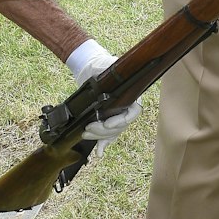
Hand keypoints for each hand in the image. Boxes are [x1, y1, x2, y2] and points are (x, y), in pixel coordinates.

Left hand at [63, 37, 141, 155]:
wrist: (95, 71)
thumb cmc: (103, 67)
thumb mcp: (108, 66)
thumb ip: (111, 68)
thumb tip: (110, 67)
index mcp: (132, 96)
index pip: (132, 113)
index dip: (120, 121)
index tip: (107, 124)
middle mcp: (127, 108)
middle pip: (119, 126)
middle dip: (103, 130)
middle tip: (88, 128)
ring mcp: (118, 117)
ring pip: (112, 133)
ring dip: (99, 137)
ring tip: (86, 134)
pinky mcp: (109, 122)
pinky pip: (109, 136)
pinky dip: (103, 144)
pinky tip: (99, 152)